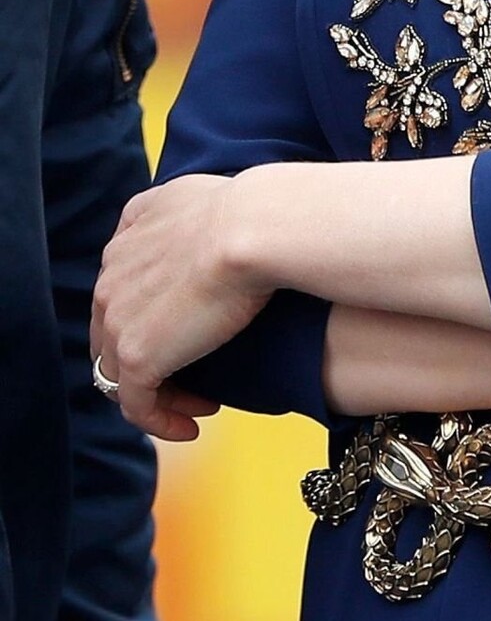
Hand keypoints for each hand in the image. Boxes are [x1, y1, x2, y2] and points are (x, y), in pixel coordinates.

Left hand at [91, 175, 270, 440]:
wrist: (250, 228)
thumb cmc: (243, 210)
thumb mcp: (191, 195)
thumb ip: (168, 212)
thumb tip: (184, 226)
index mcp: (124, 242)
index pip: (121, 292)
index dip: (151, 317)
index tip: (191, 330)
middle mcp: (110, 280)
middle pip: (113, 336)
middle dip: (149, 358)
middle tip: (194, 373)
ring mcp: (118, 321)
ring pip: (121, 375)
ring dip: (159, 393)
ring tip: (199, 403)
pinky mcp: (137, 357)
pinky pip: (137, 406)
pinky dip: (161, 420)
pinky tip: (193, 425)